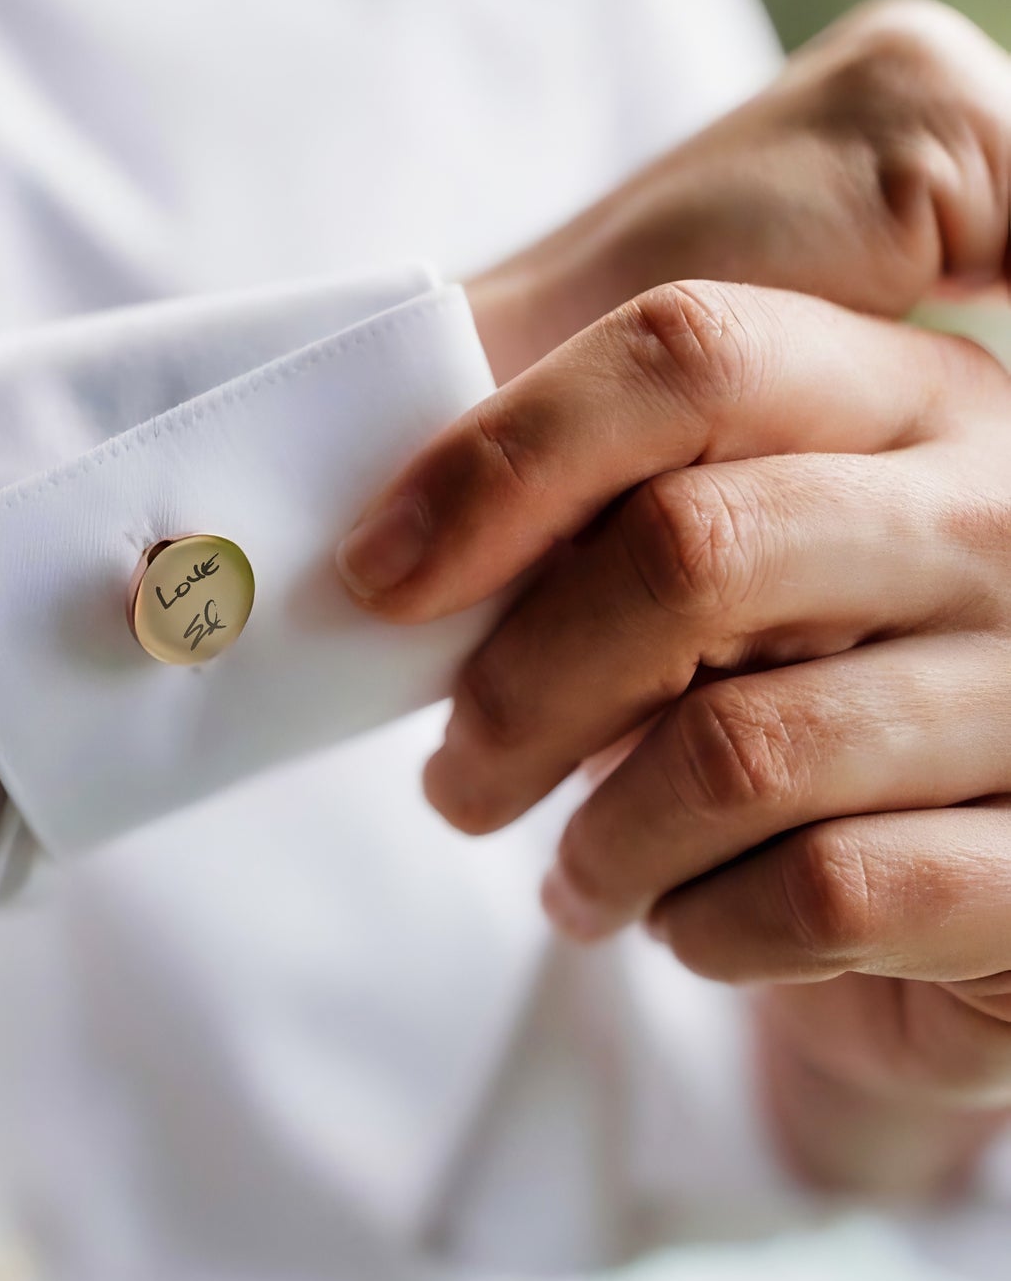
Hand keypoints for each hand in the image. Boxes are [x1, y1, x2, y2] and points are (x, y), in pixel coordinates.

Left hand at [337, 0, 1010, 1197]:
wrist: (980, 872)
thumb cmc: (820, 675)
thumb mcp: (727, 546)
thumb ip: (611, 481)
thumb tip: (337, 529)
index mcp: (914, 383)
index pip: (685, 351)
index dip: (503, 454)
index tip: (378, 580)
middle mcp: (1005, 502)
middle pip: (687, 539)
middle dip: (519, 674)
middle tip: (447, 772)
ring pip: (740, 738)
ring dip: (592, 827)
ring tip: (546, 866)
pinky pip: (818, 889)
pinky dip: (697, 925)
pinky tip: (674, 929)